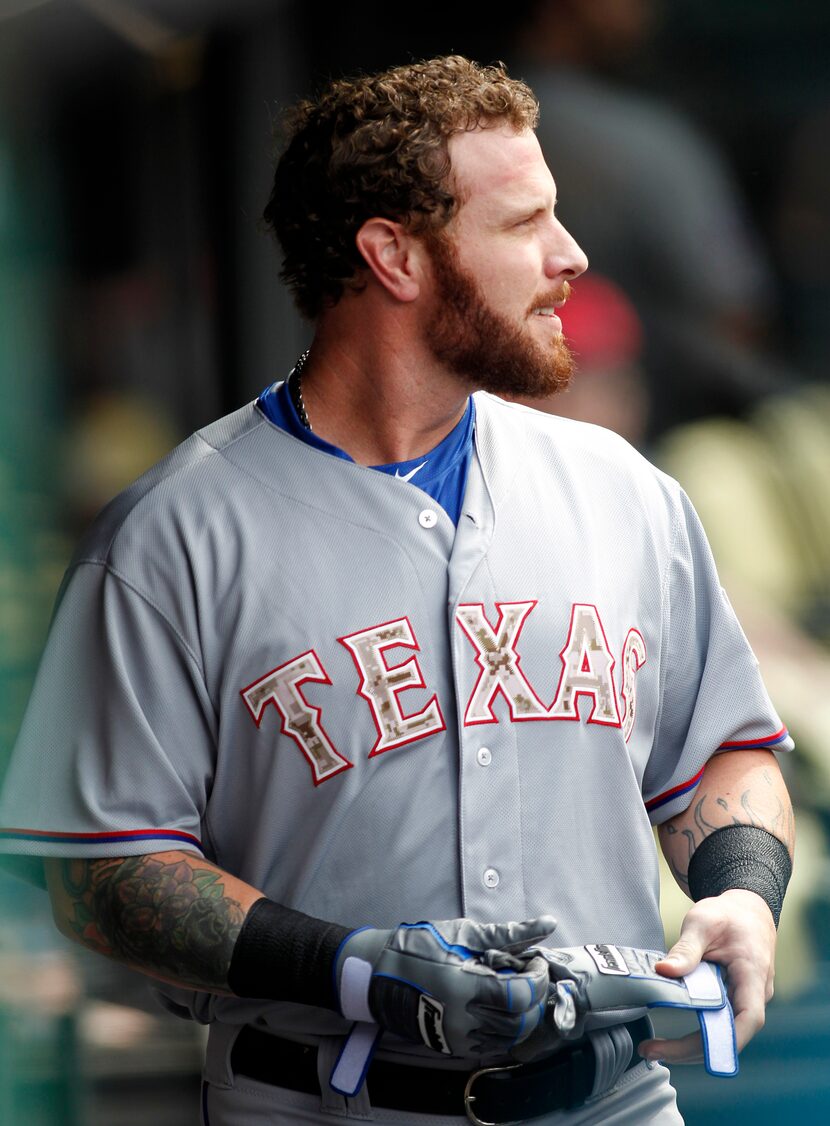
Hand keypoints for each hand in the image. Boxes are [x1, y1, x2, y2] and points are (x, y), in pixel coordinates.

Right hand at [334, 916, 554, 1058]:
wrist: (377, 973)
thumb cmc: (419, 946)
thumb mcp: (464, 933)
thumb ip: (509, 934)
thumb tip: (548, 924)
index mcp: (464, 987)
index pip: (520, 995)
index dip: (538, 979)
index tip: (536, 962)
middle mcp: (462, 1020)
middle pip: (520, 1021)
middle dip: (535, 997)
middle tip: (532, 974)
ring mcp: (457, 1038)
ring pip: (510, 1038)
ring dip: (524, 1014)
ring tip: (518, 988)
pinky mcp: (453, 1047)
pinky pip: (493, 1045)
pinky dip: (507, 1028)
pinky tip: (502, 1005)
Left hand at [639, 889, 775, 1064]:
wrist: (747, 909)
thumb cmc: (729, 914)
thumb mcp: (703, 923)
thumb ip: (685, 949)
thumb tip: (663, 971)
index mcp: (753, 973)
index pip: (748, 1018)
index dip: (723, 1040)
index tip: (691, 1050)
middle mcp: (756, 993)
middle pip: (732, 1035)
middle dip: (693, 1050)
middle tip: (653, 1051)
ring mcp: (748, 999)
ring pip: (724, 1033)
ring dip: (693, 1046)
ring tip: (655, 1048)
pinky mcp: (736, 1000)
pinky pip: (719, 1023)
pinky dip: (697, 1033)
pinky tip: (671, 1037)